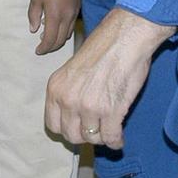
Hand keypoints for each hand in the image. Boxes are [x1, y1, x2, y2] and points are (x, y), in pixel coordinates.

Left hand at [28, 0, 79, 54]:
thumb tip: (34, 29)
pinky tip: (56, 25)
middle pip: (61, 41)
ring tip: (47, 37)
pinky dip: (64, 30)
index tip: (37, 51)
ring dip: (58, 40)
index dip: (43, 48)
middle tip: (42, 47)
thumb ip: (33, 15)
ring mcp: (74, 12)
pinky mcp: (78, 7)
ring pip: (68, 34)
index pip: (50, 40)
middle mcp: (67, 17)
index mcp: (55, 15)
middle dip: (51, 47)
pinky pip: (72, 25)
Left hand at [44, 7, 175, 147]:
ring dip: (102, 136)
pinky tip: (119, 137)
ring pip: (93, 139)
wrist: (125, 37)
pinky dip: (117, 141)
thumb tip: (73, 118)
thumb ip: (69, 93)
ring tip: (110, 128)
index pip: (52, 125)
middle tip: (97, 127)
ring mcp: (88, 107)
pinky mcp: (110, 112)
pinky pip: (112, 139)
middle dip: (85, 135)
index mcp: (55, 88)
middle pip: (72, 136)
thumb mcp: (73, 70)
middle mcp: (68, 100)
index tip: (78, 126)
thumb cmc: (103, 49)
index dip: (67, 128)